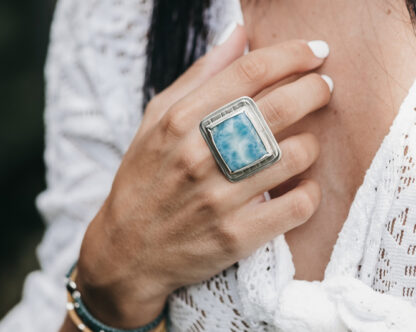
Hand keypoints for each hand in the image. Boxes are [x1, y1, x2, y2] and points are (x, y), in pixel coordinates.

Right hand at [76, 27, 331, 328]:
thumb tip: (239, 34)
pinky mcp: (237, 236)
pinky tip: (300, 186)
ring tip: (303, 143)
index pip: (249, 73)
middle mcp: (198, 157)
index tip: (315, 52)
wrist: (129, 249)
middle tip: (324, 88)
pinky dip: (309, 192)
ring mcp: (218, 199)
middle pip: (278, 108)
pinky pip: (296, 206)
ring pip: (295, 155)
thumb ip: (199, 76)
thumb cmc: (144, 179)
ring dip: (310, 144)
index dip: (291, 55)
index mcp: (179, 123)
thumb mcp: (156, 121)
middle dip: (315, 90)